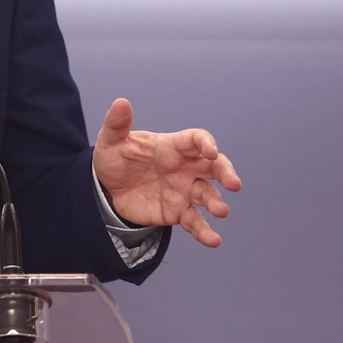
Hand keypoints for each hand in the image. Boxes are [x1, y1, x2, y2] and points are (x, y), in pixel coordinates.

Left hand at [93, 98, 242, 247]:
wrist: (107, 189)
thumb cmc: (116, 158)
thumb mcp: (111, 141)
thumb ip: (117, 124)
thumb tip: (121, 101)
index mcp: (173, 147)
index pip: (196, 140)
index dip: (206, 143)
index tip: (210, 151)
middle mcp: (186, 168)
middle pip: (214, 167)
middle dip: (226, 173)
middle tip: (234, 184)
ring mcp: (185, 190)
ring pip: (208, 195)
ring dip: (217, 203)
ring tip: (221, 211)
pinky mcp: (178, 211)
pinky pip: (195, 222)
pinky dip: (205, 232)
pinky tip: (213, 241)